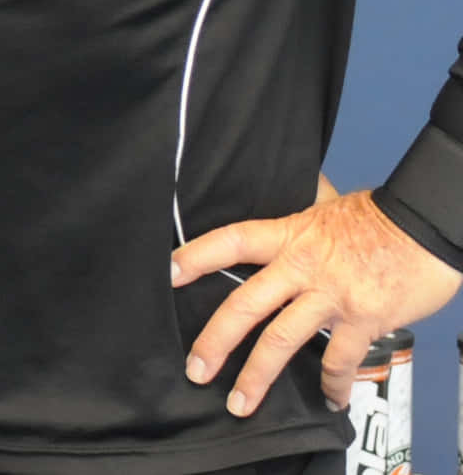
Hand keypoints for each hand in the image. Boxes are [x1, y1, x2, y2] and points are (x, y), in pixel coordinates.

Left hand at [171, 190, 460, 415]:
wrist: (426, 225)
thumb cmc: (377, 217)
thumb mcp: (326, 206)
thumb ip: (300, 212)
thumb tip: (289, 191)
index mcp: (289, 235)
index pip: (232, 241)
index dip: (196, 255)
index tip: (167, 273)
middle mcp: (303, 266)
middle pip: (246, 303)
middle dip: (216, 340)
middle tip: (195, 369)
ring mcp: (332, 295)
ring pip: (283, 340)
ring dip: (258, 376)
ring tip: (240, 402)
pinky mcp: (363, 320)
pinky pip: (340, 361)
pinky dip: (333, 385)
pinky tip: (328, 400)